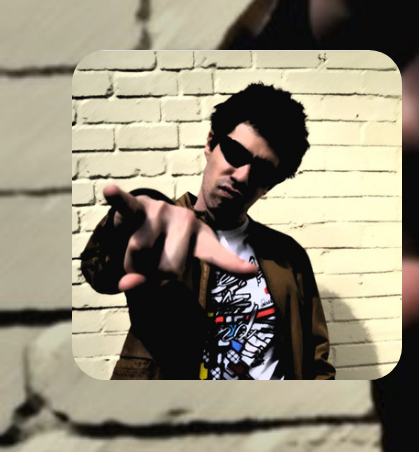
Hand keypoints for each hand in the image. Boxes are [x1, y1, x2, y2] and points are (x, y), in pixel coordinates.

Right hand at [100, 184, 258, 292]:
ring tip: (137, 254)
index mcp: (200, 238)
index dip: (233, 265)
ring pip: (139, 252)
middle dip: (151, 276)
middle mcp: (186, 221)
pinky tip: (110, 190)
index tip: (251, 271)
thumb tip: (126, 285)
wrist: (145, 217)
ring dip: (130, 262)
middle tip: (151, 266)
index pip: (217, 255)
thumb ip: (151, 282)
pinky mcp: (139, 207)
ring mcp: (163, 212)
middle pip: (167, 268)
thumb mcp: (165, 266)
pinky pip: (126, 204)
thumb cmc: (161, 246)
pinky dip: (118, 198)